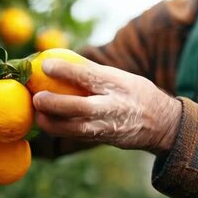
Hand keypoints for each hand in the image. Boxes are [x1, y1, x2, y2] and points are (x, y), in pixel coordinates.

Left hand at [32, 59, 182, 153]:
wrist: (161, 125)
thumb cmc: (134, 93)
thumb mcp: (121, 77)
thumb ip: (93, 71)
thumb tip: (59, 58)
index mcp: (119, 85)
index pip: (90, 75)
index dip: (66, 70)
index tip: (45, 64)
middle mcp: (113, 107)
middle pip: (80, 108)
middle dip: (55, 104)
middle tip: (36, 97)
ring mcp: (107, 127)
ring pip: (74, 129)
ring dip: (51, 123)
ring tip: (37, 114)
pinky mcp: (101, 140)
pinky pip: (75, 136)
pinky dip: (57, 130)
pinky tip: (45, 122)